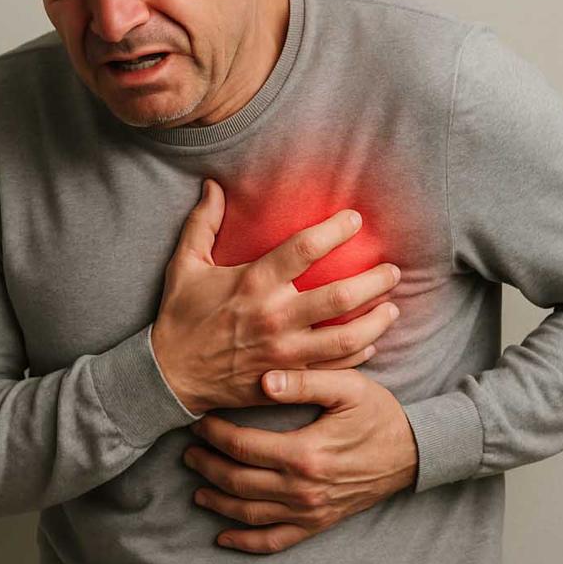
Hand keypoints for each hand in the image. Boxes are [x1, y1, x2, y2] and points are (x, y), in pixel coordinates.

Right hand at [152, 179, 401, 414]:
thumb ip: (203, 223)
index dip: (335, 230)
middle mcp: (274, 317)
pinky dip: (358, 356)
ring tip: (393, 307)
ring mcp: (284, 352)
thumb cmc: (180, 317)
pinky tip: (370, 343)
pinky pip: (333, 368)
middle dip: (374, 281)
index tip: (355, 219)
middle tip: (392, 270)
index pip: (305, 249)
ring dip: (376, 321)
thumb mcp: (185, 266)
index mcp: (253, 283)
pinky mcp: (287, 378)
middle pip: (339, 296)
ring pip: (346, 337)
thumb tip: (213, 185)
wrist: (169, 376)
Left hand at [183, 368, 417, 553]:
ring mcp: (309, 511)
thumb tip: (263, 381)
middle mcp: (302, 489)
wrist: (412, 452)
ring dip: (216, 500)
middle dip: (206, 465)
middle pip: (237, 481)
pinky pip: (274, 541)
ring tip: (196, 483)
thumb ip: (304, 381)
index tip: (199, 420)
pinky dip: (244, 542)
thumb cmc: (378, 413)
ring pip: (248, 513)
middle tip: (187, 449)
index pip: (242, 446)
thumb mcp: (347, 386)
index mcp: (304, 453)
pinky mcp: (317, 523)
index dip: (214, 434)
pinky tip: (223, 535)